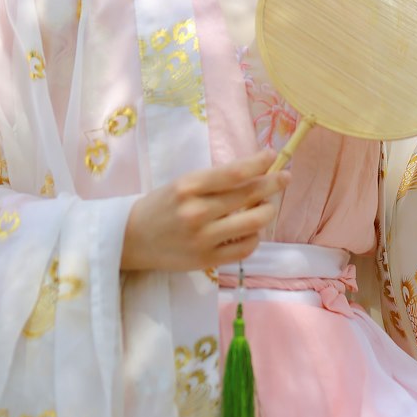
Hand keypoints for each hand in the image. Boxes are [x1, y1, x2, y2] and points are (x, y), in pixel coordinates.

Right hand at [121, 149, 288, 272]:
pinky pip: (246, 247)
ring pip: (253, 223)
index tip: (273, 156)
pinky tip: (251, 230)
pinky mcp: (208, 260)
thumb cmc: (160, 206)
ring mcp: (203, 239)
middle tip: (285, 177)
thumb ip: (213, 181)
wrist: (131, 239)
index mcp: (188, 187)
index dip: (259, 163)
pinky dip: (255, 236)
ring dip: (267, 210)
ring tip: (266, 205)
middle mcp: (197, 212)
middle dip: (273, 184)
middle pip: (249, 196)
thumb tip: (254, 173)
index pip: (234, 173)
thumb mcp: (181, 184)